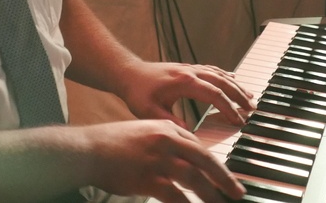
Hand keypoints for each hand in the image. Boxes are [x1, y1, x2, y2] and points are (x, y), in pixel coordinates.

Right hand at [80, 119, 245, 202]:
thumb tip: (187, 159)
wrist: (88, 150)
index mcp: (168, 129)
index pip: (200, 147)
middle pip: (205, 160)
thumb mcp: (144, 133)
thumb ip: (167, 142)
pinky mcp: (148, 178)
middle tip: (237, 192)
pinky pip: (175, 196)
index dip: (216, 164)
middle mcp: (166, 141)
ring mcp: (158, 159)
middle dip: (225, 179)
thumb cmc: (114, 144)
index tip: (226, 178)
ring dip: (211, 195)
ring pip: (195, 178)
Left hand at [118, 62, 254, 127]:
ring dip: (236, 85)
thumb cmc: (137, 92)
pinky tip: (233, 78)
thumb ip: (171, 122)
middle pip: (223, 82)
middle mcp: (190, 71)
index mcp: (184, 82)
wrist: (128, 73)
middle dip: (239, 96)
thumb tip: (190, 134)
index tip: (238, 121)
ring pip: (220, 74)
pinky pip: (212, 70)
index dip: (228, 108)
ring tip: (250, 97)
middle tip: (252, 109)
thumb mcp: (150, 112)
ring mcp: (190, 68)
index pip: (214, 95)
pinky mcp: (188, 69)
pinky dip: (225, 75)